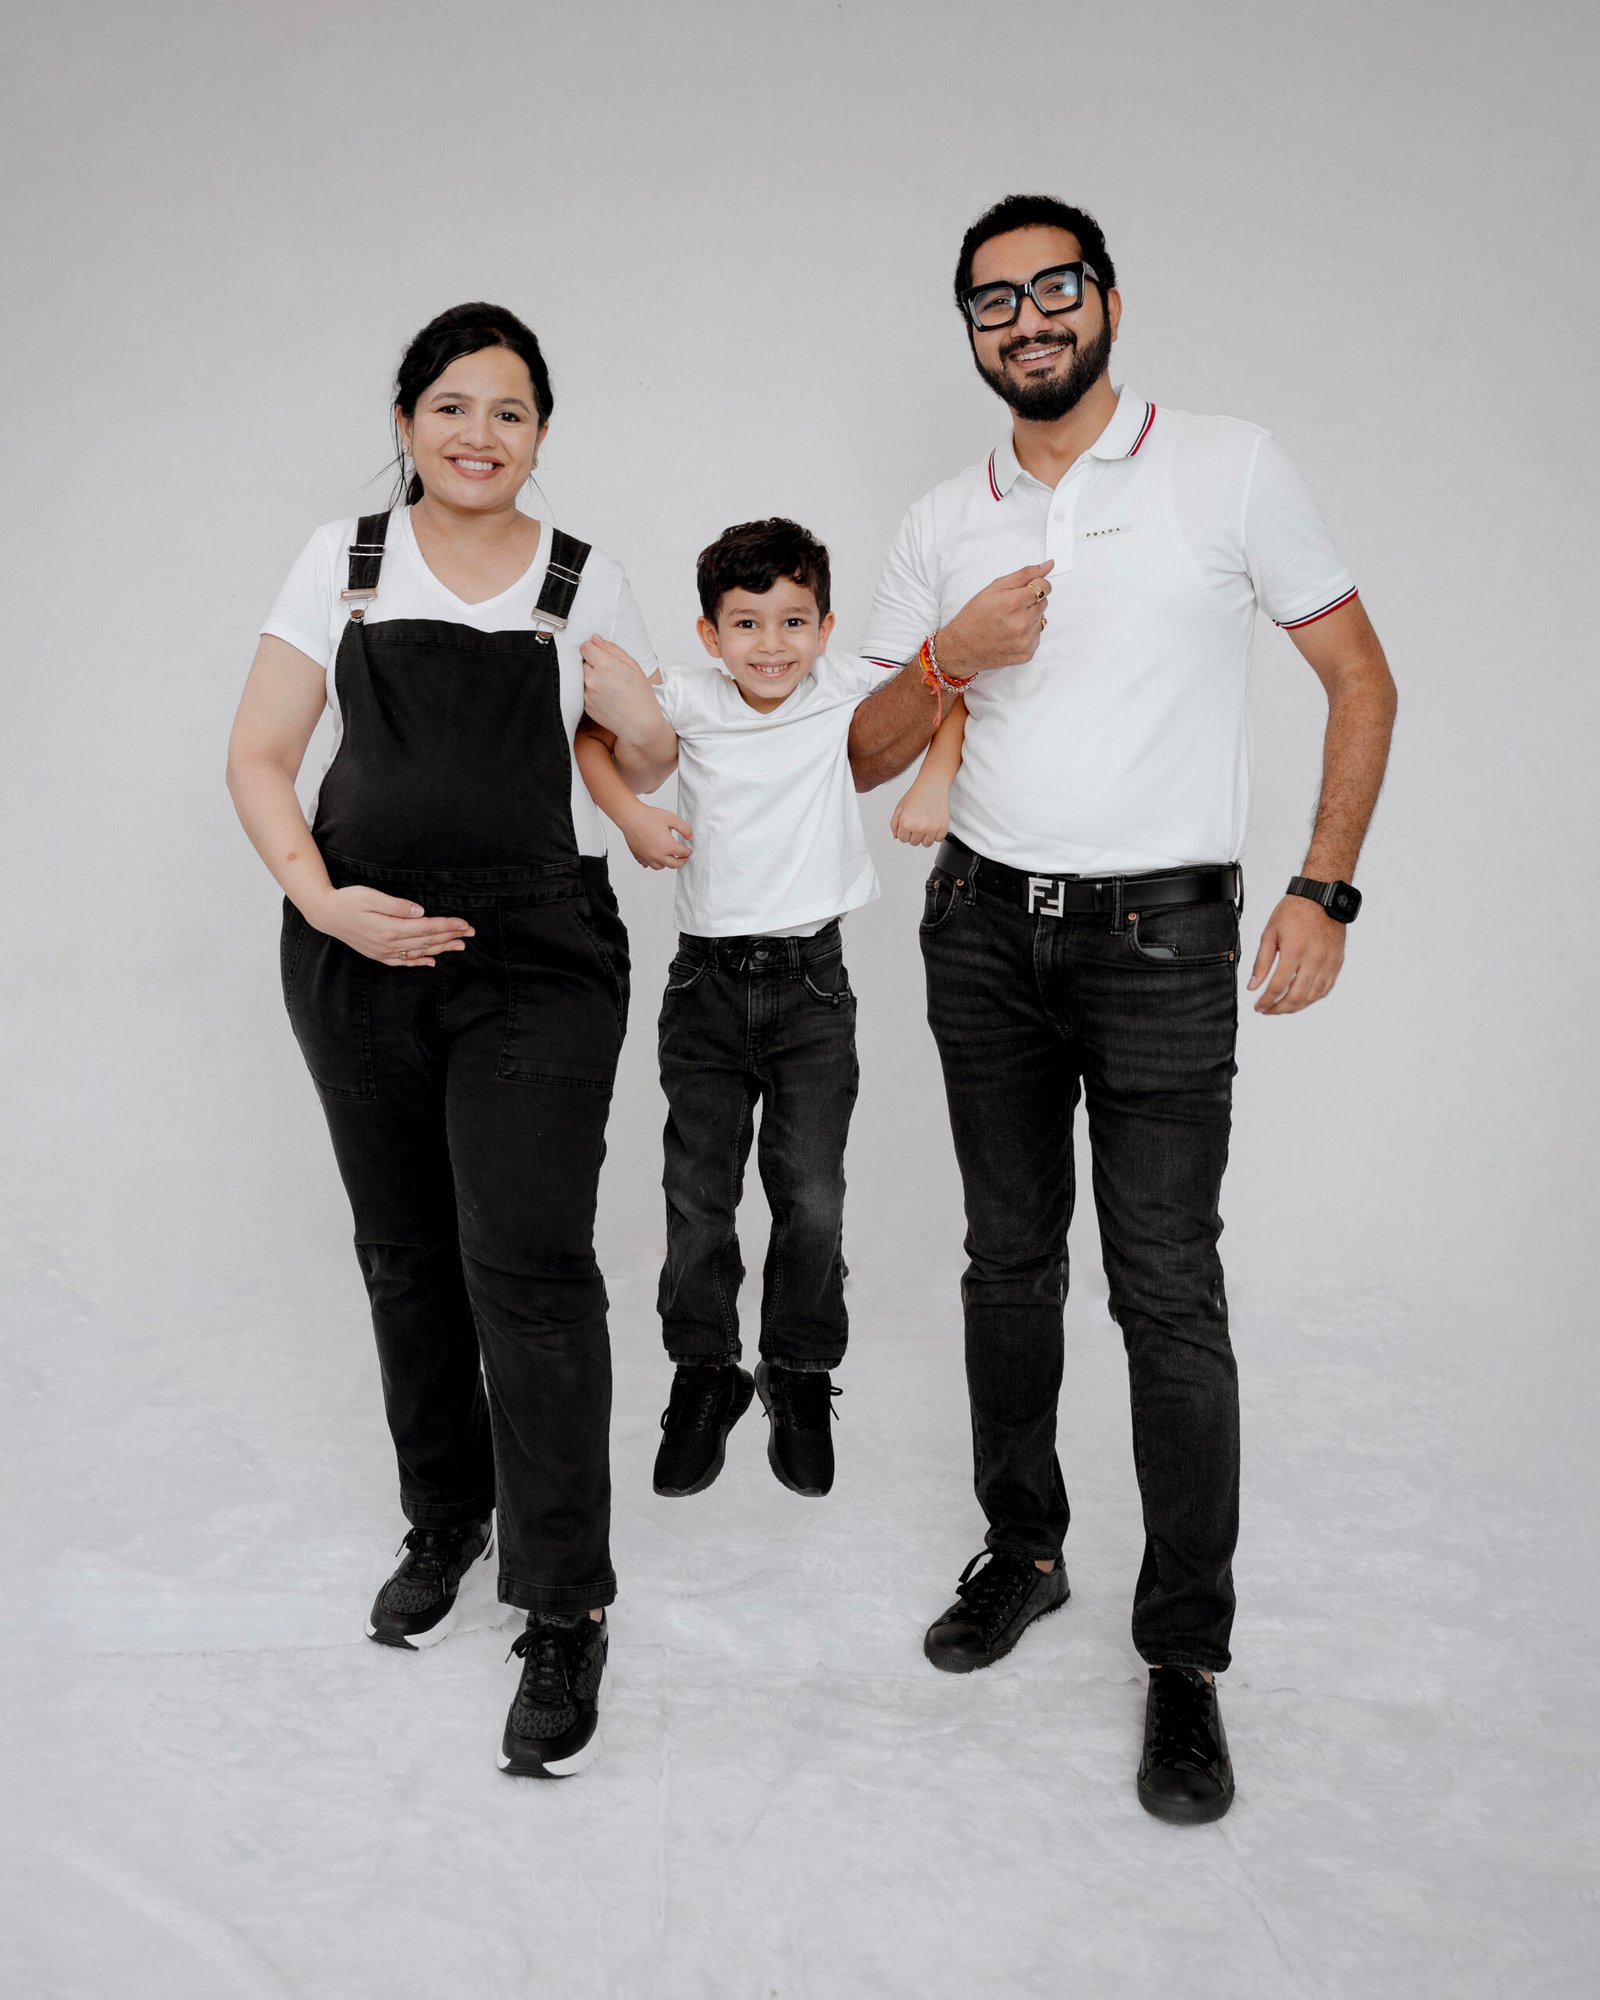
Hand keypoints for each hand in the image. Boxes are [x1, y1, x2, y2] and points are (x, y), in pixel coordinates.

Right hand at [310, 885, 473, 967]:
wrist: (325, 914)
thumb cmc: (348, 900)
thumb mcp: (371, 896)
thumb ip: (396, 905)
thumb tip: (420, 911)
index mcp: (389, 928)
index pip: (426, 928)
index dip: (447, 926)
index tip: (465, 924)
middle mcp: (388, 944)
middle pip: (426, 941)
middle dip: (451, 937)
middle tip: (471, 933)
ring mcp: (383, 952)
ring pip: (418, 952)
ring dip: (441, 949)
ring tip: (460, 946)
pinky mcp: (378, 954)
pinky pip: (403, 962)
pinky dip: (419, 962)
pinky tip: (432, 962)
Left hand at [581, 635, 655, 736]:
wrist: (640, 725)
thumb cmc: (641, 697)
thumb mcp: (633, 666)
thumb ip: (612, 649)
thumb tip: (595, 638)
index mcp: (604, 665)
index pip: (585, 646)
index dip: (594, 648)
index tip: (601, 654)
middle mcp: (592, 679)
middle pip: (583, 662)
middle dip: (594, 664)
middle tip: (610, 673)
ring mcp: (586, 693)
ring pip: (583, 677)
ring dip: (592, 678)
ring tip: (610, 687)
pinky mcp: (585, 705)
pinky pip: (584, 691)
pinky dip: (592, 692)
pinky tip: (607, 697)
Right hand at [623, 805, 693, 869]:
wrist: (630, 817)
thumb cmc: (649, 816)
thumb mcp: (672, 818)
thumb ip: (685, 828)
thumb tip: (691, 837)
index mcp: (668, 846)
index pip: (683, 853)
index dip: (688, 851)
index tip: (689, 850)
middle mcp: (658, 855)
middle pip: (674, 865)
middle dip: (681, 861)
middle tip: (684, 858)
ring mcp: (647, 857)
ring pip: (660, 867)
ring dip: (667, 864)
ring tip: (669, 858)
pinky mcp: (639, 856)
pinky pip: (646, 864)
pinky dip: (651, 862)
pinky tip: (653, 858)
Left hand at [890, 781, 949, 846]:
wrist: (932, 785)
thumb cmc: (916, 794)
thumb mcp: (899, 808)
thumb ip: (894, 824)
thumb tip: (896, 837)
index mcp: (906, 823)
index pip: (902, 839)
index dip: (905, 831)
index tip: (909, 823)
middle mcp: (919, 827)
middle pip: (914, 843)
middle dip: (914, 834)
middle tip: (918, 821)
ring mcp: (932, 828)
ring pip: (926, 844)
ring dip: (925, 837)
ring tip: (925, 824)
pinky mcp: (943, 827)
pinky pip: (939, 839)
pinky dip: (937, 834)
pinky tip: (934, 824)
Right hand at [936, 562, 1053, 677]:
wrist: (961, 647)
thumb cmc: (974, 616)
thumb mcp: (994, 588)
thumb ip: (1024, 575)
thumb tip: (1048, 565)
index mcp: (1013, 603)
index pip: (1044, 586)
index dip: (1035, 585)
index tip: (1026, 589)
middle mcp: (1021, 624)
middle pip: (1043, 603)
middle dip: (1030, 602)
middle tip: (1010, 607)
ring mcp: (1024, 641)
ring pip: (1042, 620)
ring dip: (1030, 618)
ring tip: (1010, 622)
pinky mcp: (1026, 654)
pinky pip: (1037, 637)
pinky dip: (1027, 634)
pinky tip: (1011, 634)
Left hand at [1248, 896, 1345, 1013]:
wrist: (1321, 897)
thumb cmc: (1295, 911)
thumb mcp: (1270, 933)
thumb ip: (1261, 962)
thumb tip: (1253, 985)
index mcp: (1294, 951)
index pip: (1277, 987)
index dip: (1266, 1001)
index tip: (1259, 1006)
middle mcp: (1314, 959)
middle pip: (1297, 997)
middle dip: (1280, 1009)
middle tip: (1269, 1010)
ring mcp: (1328, 962)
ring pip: (1313, 996)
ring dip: (1296, 1006)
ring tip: (1283, 1007)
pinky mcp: (1337, 962)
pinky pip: (1326, 988)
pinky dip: (1312, 998)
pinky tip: (1301, 998)